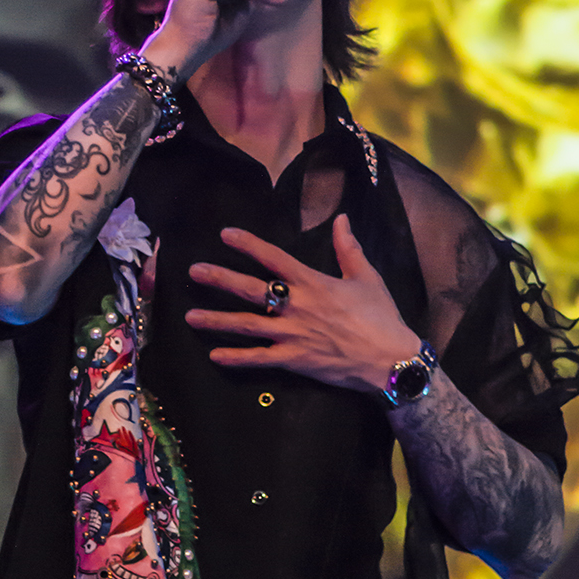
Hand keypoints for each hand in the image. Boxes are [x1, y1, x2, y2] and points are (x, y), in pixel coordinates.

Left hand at [184, 214, 422, 390]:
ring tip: (190, 317)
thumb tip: (342, 218)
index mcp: (312, 283)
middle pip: (250, 289)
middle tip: (193, 271)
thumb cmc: (380, 317)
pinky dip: (236, 358)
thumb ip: (348, 247)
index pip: (273, 258)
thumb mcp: (366, 277)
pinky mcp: (293, 361)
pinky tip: (214, 355)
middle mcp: (296, 306)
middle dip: (219, 279)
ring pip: (246, 325)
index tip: (225, 235)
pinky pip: (259, 359)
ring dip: (216, 320)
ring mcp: (292, 335)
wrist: (389, 359)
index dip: (248, 244)